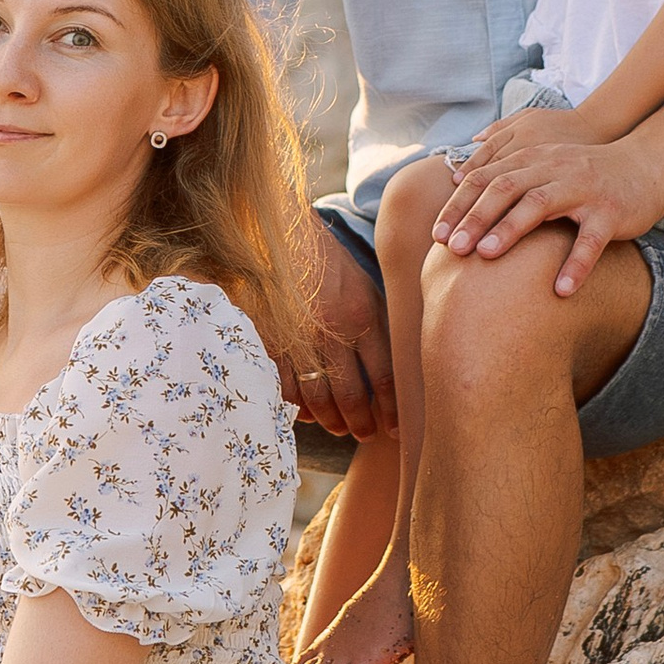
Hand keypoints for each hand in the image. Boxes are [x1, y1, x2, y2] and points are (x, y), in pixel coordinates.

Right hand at [280, 216, 396, 439]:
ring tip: (337, 428)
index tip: (395, 429)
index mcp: (362, 316)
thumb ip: (376, 322)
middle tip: (363, 434)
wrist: (275, 229)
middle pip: (351, 395)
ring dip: (329, 420)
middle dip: (360, 422)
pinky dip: (295, 405)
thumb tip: (393, 365)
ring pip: (317, 397)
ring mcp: (298, 338)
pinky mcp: (268, 340)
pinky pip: (284, 386)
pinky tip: (303, 412)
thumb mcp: (362, 282)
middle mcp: (332, 332)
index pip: (385, 377)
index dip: (391, 409)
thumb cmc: (323, 256)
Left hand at [430, 119, 662, 292]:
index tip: (436, 236)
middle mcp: (554, 169)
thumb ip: (506, 170)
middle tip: (452, 249)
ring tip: (486, 257)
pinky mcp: (611, 211)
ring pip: (540, 205)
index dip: (459, 205)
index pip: (486, 178)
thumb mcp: (544, 163)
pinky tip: (561, 291)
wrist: (645, 165)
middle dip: (475, 218)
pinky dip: (575, 265)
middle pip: (506, 188)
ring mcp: (583, 189)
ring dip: (510, 230)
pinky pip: (590, 240)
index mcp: (533, 160)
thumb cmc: (586, 173)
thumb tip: (457, 178)